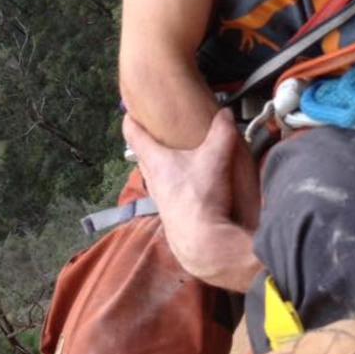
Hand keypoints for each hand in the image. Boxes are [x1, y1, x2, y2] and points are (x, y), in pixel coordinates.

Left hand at [123, 109, 262, 290]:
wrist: (202, 242)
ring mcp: (160, 197)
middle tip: (156, 129)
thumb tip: (225, 114)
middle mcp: (153, 178)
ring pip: (154, 174)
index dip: (130, 120)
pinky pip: (167, 190)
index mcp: (156, 161)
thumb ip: (221, 133)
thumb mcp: (215, 158)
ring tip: (175, 155)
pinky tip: (189, 182)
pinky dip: (173, 181)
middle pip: (142, 155)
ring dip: (160, 163)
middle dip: (147, 142)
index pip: (133, 135)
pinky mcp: (171, 212)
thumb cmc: (200, 199)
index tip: (129, 111)